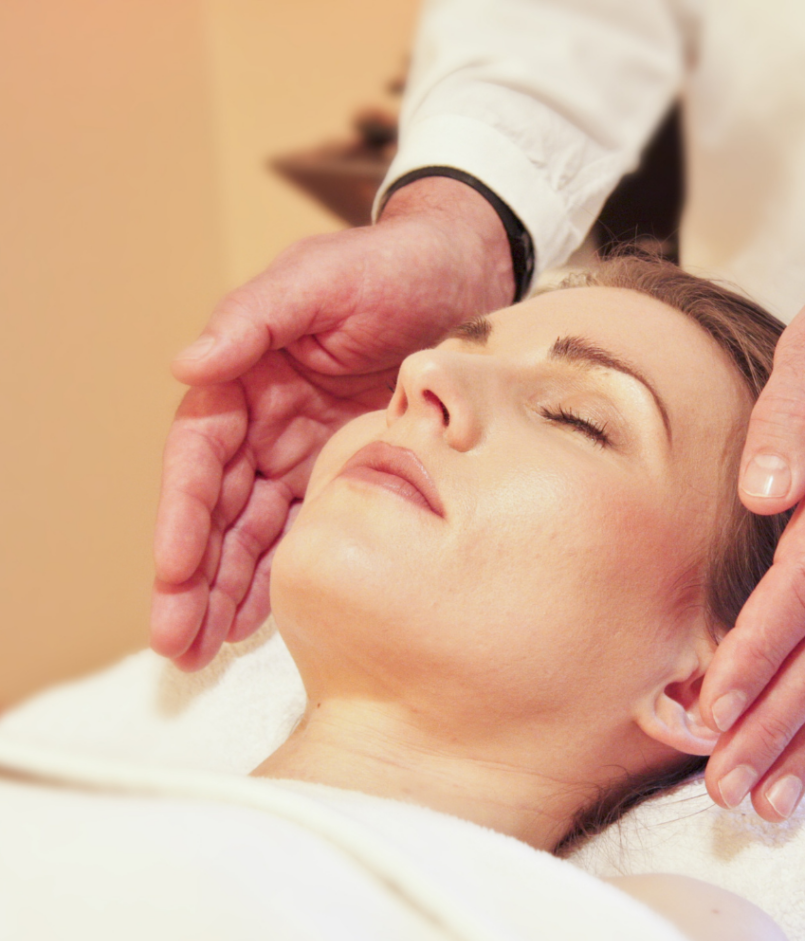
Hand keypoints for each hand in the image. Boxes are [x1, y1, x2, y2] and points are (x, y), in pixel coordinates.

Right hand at [151, 178, 514, 669]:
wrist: (469, 273)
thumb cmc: (393, 265)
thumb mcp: (322, 278)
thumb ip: (255, 317)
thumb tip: (186, 363)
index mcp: (248, 375)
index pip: (200, 455)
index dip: (183, 516)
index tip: (173, 573)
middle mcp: (269, 420)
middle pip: (219, 508)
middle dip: (193, 576)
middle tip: (176, 642)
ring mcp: (309, 450)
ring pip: (256, 531)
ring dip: (228, 590)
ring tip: (204, 650)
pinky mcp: (355, 472)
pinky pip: (309, 530)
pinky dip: (283, 575)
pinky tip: (261, 621)